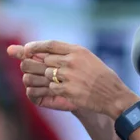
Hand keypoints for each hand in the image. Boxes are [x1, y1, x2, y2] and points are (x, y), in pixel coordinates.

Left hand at [21, 40, 139, 118]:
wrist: (112, 94)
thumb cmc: (100, 75)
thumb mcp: (87, 57)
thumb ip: (69, 53)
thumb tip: (46, 53)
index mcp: (77, 50)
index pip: (50, 44)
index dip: (35, 46)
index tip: (26, 49)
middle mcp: (72, 61)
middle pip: (45, 59)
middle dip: (38, 64)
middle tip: (35, 68)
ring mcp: (68, 76)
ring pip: (46, 74)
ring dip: (47, 78)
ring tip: (57, 80)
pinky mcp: (67, 90)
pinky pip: (51, 88)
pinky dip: (54, 89)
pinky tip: (63, 90)